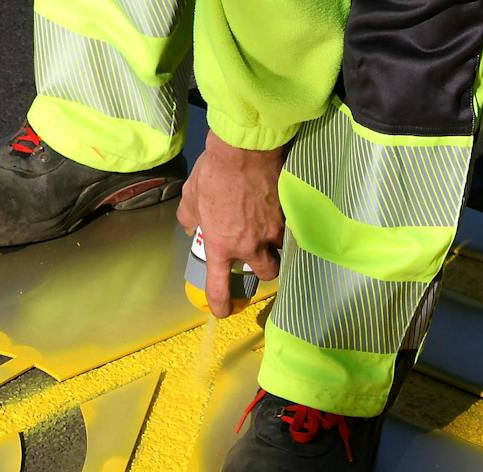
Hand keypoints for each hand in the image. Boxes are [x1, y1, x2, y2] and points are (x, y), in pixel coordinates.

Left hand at [177, 131, 285, 316]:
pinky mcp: (289, 213)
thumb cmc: (214, 173)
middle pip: (267, 272)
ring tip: (273, 232)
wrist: (244, 149)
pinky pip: (292, 227)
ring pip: (284, 250)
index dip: (221, 304)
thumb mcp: (191, 196)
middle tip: (260, 255)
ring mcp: (273, 230)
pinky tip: (283, 212)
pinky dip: (288, 224)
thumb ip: (190, 217)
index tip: (223, 310)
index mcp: (222, 245)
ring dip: (278, 245)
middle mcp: (250, 245)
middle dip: (265, 268)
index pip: (220, 287)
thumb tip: (191, 225)